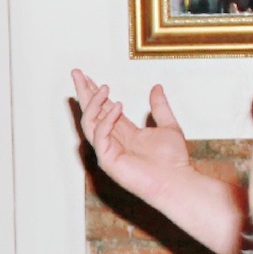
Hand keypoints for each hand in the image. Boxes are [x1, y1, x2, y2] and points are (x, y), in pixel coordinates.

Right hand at [70, 69, 194, 203]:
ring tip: (104, 88)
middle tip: (76, 73)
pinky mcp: (108, 160)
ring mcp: (108, 150)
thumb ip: (160, 107)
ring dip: (94, 103)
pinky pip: (100, 136)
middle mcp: (112, 140)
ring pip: (90, 122)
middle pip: (92, 112)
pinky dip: (106, 120)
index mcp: (124, 132)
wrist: (176, 181)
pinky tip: (117, 106)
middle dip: (84, 92)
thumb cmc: (173, 160)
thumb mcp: (169, 125)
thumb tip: (156, 87)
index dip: (96, 92)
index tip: (88, 76)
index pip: (104, 108)